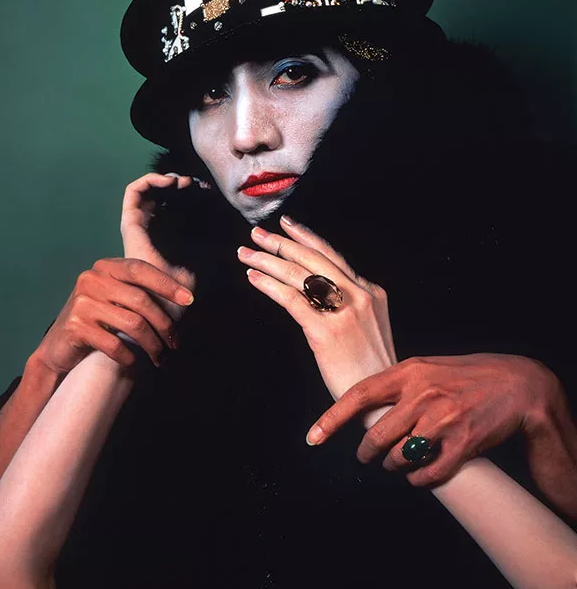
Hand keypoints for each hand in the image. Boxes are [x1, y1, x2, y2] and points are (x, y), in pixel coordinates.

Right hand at [34, 257, 194, 373]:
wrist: (57, 349)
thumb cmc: (96, 322)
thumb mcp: (114, 298)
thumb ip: (138, 291)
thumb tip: (184, 295)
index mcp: (104, 268)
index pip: (140, 269)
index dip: (166, 284)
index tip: (188, 300)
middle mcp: (91, 280)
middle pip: (141, 300)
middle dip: (164, 324)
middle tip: (175, 342)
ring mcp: (81, 303)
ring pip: (132, 323)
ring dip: (152, 344)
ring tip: (160, 356)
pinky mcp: (75, 327)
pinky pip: (114, 344)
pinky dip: (129, 355)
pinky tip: (134, 361)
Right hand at [121, 172, 199, 317]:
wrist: (160, 306)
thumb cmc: (179, 295)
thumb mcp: (203, 265)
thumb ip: (212, 247)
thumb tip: (229, 226)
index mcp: (166, 237)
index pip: (174, 204)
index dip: (189, 192)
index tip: (207, 191)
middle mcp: (150, 230)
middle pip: (160, 194)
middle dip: (177, 183)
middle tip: (195, 184)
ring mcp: (138, 226)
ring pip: (147, 189)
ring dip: (165, 179)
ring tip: (182, 182)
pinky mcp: (129, 224)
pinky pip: (132, 193)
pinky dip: (148, 181)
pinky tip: (167, 183)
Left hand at [237, 215, 395, 399]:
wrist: (381, 402)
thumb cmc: (370, 369)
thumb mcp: (368, 325)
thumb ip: (348, 302)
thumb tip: (316, 287)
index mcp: (370, 291)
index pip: (332, 255)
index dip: (306, 237)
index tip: (286, 225)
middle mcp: (359, 296)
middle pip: (313, 258)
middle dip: (280, 243)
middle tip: (256, 234)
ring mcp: (344, 313)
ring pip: (299, 275)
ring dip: (268, 261)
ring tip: (246, 255)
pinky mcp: (326, 332)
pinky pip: (291, 299)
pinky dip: (269, 286)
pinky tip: (254, 279)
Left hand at [306, 353, 561, 487]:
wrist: (515, 384)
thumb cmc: (465, 375)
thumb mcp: (426, 367)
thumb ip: (397, 384)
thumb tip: (363, 406)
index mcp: (409, 371)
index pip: (359, 395)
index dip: (332, 419)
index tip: (313, 437)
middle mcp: (423, 394)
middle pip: (377, 436)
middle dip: (367, 452)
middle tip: (367, 456)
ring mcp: (443, 419)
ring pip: (400, 457)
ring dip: (393, 466)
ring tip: (397, 461)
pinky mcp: (463, 443)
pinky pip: (428, 474)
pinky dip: (418, 480)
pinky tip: (419, 474)